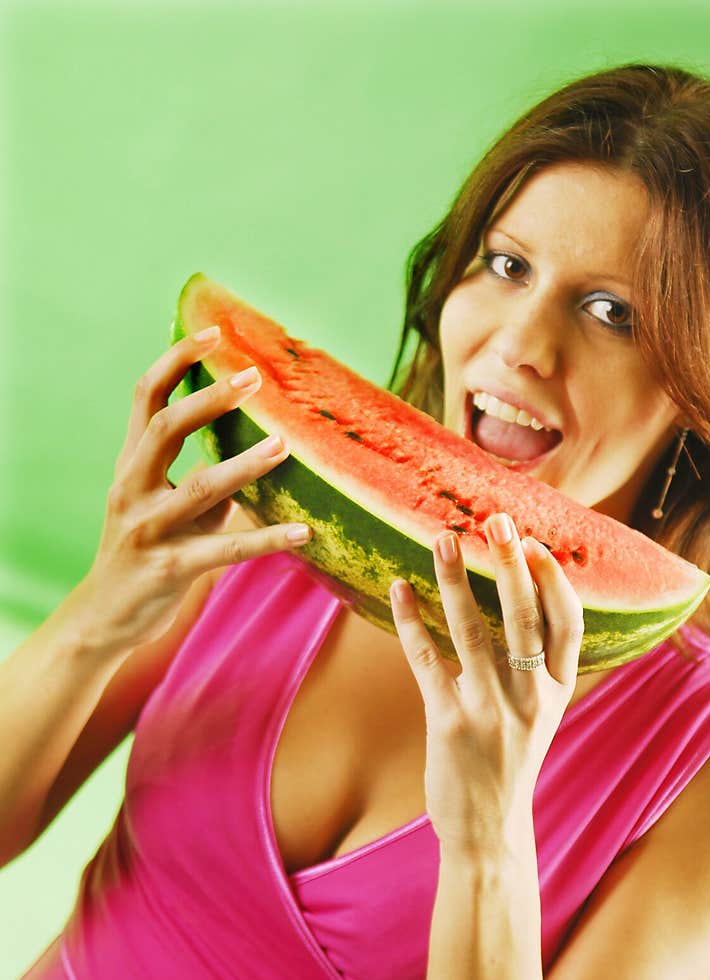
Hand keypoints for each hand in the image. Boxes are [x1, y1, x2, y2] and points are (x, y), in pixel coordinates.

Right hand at [80, 326, 311, 650]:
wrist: (105, 615)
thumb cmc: (148, 549)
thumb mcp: (166, 503)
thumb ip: (202, 476)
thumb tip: (261, 447)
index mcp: (132, 464)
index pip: (147, 397)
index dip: (177, 360)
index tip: (214, 333)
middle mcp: (132, 488)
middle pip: (165, 429)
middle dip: (210, 401)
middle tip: (254, 379)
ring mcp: (148, 528)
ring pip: (198, 488)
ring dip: (245, 465)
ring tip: (284, 446)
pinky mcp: (169, 568)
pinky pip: (225, 550)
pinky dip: (267, 539)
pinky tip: (303, 532)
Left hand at [389, 512, 584, 857]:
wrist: (490, 831)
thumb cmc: (510, 762)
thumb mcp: (537, 713)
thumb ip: (534, 665)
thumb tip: (518, 599)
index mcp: (557, 691)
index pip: (569, 623)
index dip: (554, 580)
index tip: (535, 543)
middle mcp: (531, 699)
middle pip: (526, 617)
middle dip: (511, 563)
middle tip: (496, 520)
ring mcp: (491, 712)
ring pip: (473, 631)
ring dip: (456, 580)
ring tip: (443, 538)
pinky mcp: (449, 725)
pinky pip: (427, 661)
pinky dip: (411, 621)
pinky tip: (399, 589)